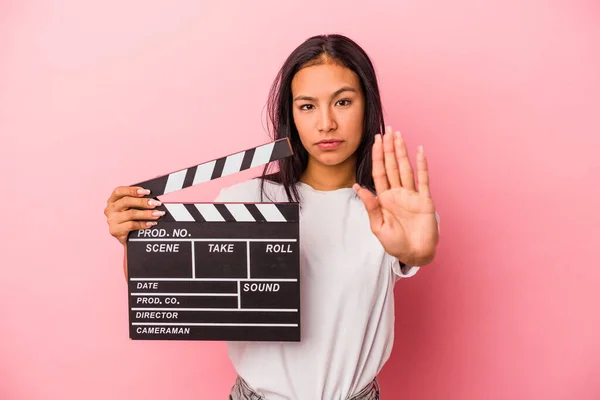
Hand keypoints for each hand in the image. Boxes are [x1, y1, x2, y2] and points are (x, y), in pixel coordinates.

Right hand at [104, 186, 163, 245]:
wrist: (128, 239)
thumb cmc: (131, 220)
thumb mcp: (133, 208)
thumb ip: (138, 201)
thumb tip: (153, 198)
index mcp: (113, 200)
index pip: (119, 191)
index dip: (133, 190)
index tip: (147, 192)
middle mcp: (110, 209)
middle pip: (126, 201)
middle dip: (143, 202)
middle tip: (156, 203)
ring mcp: (112, 220)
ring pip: (130, 214)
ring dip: (146, 213)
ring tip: (157, 214)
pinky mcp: (115, 231)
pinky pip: (131, 225)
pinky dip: (143, 224)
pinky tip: (150, 223)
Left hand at [353, 126, 438, 265]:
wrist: (414, 254)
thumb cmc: (395, 243)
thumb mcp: (378, 226)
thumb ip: (370, 206)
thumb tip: (357, 187)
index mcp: (384, 198)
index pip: (379, 172)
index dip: (377, 156)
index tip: (374, 141)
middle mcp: (398, 193)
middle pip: (392, 166)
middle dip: (388, 148)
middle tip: (386, 130)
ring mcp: (411, 195)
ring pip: (406, 168)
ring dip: (402, 152)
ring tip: (399, 135)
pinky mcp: (424, 200)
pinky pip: (423, 179)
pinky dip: (422, 165)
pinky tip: (419, 151)